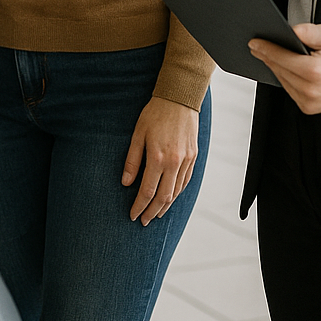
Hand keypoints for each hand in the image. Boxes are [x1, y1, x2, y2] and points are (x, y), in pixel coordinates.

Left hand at [122, 96, 199, 223]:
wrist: (179, 98)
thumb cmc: (155, 114)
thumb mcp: (137, 134)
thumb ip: (132, 160)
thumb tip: (126, 183)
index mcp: (158, 158)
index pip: (147, 191)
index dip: (139, 206)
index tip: (133, 215)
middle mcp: (175, 162)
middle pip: (163, 197)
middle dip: (152, 212)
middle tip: (143, 221)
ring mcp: (186, 160)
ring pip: (176, 192)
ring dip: (166, 206)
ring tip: (156, 214)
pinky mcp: (193, 156)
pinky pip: (185, 181)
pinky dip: (177, 193)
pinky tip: (170, 198)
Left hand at [248, 23, 320, 113]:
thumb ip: (310, 32)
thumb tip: (290, 30)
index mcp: (314, 71)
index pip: (281, 57)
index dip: (265, 48)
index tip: (255, 43)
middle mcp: (310, 89)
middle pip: (278, 69)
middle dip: (267, 56)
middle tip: (257, 46)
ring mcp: (308, 101)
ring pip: (281, 80)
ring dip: (274, 68)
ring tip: (268, 55)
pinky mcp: (308, 107)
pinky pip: (289, 90)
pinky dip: (285, 79)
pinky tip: (284, 68)